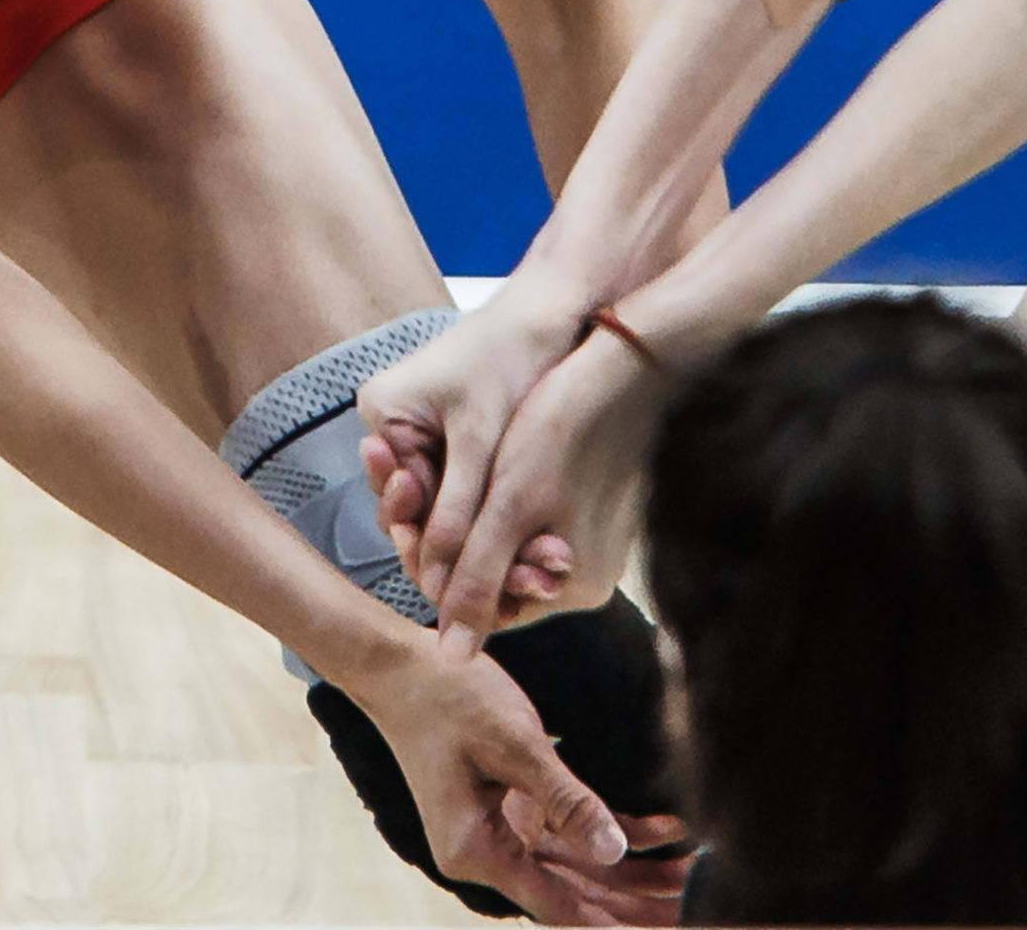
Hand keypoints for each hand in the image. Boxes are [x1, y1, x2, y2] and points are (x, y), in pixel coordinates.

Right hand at [342, 627, 685, 923]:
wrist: (404, 667)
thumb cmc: (449, 699)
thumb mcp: (514, 746)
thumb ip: (566, 801)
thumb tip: (614, 852)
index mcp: (479, 852)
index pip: (560, 906)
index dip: (616, 923)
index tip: (668, 929)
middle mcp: (492, 852)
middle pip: (577, 894)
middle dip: (637, 905)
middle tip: (697, 911)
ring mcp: (506, 831)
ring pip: (583, 866)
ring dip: (636, 873)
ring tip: (694, 878)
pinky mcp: (519, 805)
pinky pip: (576, 830)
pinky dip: (620, 831)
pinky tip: (670, 832)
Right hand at [360, 275, 594, 614]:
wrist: (558, 306)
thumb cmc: (515, 354)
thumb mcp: (481, 442)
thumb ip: (456, 516)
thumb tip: (437, 594)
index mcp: (381, 418)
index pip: (399, 508)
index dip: (433, 554)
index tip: (470, 592)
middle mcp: (394, 429)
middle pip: (421, 513)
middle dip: (465, 549)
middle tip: (515, 584)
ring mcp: (427, 434)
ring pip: (450, 508)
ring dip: (489, 539)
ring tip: (538, 569)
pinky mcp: (462, 439)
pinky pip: (472, 492)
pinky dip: (501, 515)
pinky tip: (539, 547)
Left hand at [426, 321, 662, 639]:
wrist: (626, 367)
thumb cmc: (566, 431)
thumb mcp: (508, 509)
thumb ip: (477, 583)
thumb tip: (452, 659)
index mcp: (574, 588)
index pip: (485, 602)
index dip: (435, 568)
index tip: (400, 521)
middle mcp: (588, 575)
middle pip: (495, 571)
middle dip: (447, 534)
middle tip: (406, 485)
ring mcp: (593, 541)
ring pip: (506, 540)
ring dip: (465, 513)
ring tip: (429, 469)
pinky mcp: (591, 507)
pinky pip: (527, 517)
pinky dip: (495, 496)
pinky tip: (472, 462)